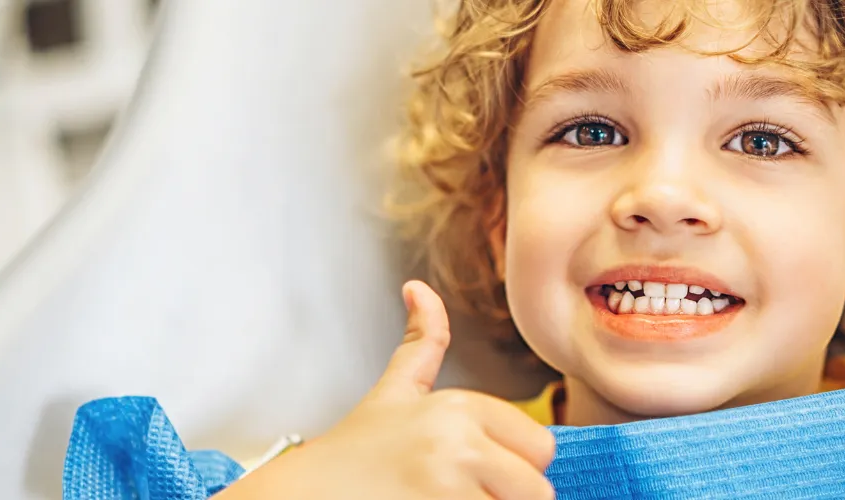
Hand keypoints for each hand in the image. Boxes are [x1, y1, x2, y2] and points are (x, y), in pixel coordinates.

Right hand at [215, 281, 555, 499]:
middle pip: (538, 487)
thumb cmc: (352, 452)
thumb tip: (418, 288)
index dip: (515, 467)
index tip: (476, 472)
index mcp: (460, 406)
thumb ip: (421, 342)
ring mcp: (450, 486)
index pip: (540, 446)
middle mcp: (459, 443)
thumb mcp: (393, 391)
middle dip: (508, 496)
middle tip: (463, 493)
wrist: (303, 493)